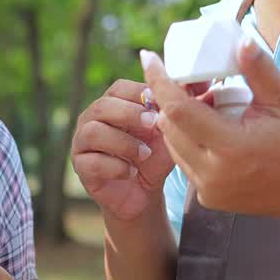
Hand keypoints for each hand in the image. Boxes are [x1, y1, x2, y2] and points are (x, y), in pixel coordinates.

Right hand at [71, 80, 176, 220]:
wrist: (143, 193)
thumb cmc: (154, 157)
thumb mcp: (168, 132)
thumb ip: (174, 110)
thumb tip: (197, 85)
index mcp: (113, 104)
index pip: (118, 88)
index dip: (138, 94)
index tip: (158, 104)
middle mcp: (92, 119)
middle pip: (102, 106)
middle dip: (129, 114)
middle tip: (152, 124)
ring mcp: (82, 143)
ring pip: (93, 132)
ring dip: (123, 142)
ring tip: (144, 154)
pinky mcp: (81, 167)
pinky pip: (92, 162)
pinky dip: (116, 167)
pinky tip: (132, 172)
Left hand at [141, 40, 279, 220]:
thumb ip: (258, 70)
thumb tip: (241, 39)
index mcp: (231, 148)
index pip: (178, 110)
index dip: (159, 81)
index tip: (148, 57)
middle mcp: (213, 174)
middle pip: (169, 126)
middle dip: (173, 98)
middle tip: (194, 79)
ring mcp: (210, 191)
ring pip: (173, 145)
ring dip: (180, 121)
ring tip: (211, 102)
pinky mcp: (210, 199)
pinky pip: (186, 162)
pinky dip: (191, 141)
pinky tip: (213, 127)